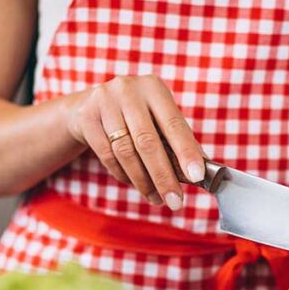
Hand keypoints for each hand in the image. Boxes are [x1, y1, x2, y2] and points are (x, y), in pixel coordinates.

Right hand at [66, 75, 205, 210]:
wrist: (89, 106)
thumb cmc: (134, 116)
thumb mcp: (156, 119)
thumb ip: (177, 140)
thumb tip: (201, 172)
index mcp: (154, 88)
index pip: (174, 124)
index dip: (186, 152)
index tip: (197, 177)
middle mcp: (128, 90)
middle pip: (147, 142)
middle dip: (163, 176)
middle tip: (175, 202)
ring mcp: (104, 102)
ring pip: (126, 152)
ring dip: (143, 182)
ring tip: (156, 198)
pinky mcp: (87, 118)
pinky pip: (107, 156)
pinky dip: (123, 175)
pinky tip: (135, 184)